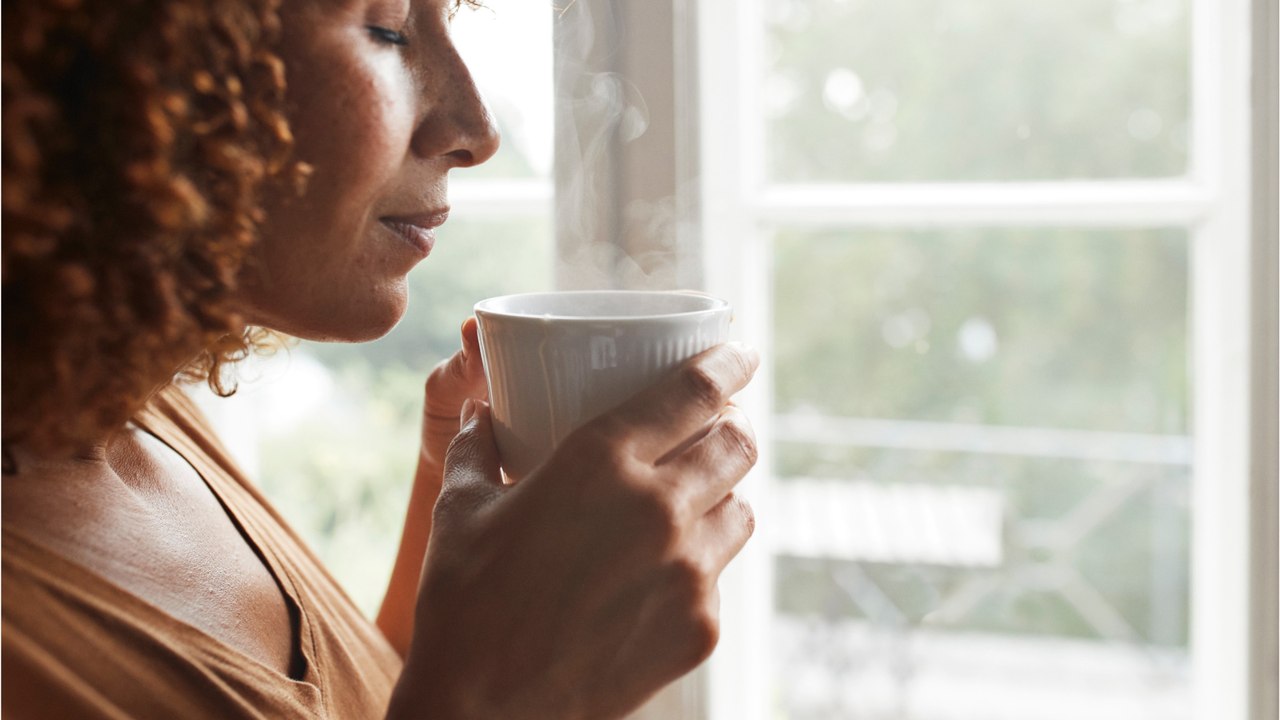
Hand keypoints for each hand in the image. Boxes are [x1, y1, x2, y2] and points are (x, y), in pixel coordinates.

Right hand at [388, 343, 759, 719]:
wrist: (483, 714)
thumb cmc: (463, 606)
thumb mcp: (459, 510)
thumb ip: (475, 444)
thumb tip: (481, 409)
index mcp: (600, 463)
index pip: (697, 391)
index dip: (730, 363)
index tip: (741, 353)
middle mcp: (658, 509)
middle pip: (738, 443)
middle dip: (734, 423)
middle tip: (714, 424)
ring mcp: (688, 573)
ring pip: (742, 509)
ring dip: (724, 493)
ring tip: (693, 497)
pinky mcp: (700, 628)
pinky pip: (720, 575)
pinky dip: (702, 561)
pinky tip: (664, 569)